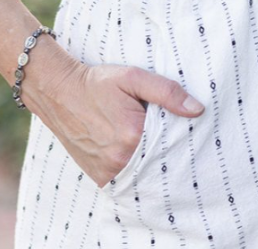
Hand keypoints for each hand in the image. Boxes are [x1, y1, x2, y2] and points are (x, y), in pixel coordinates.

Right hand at [24, 50, 205, 187]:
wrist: (59, 93)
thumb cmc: (97, 83)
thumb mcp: (133, 78)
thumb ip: (167, 92)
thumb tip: (198, 110)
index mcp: (132, 135)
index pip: (171, 145)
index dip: (179, 138)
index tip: (187, 132)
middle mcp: (120, 160)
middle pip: (158, 163)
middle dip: (167, 154)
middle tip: (175, 143)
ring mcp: (108, 172)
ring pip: (143, 174)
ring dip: (151, 165)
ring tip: (155, 149)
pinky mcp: (99, 177)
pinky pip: (126, 180)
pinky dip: (135, 172)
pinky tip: (139, 157)